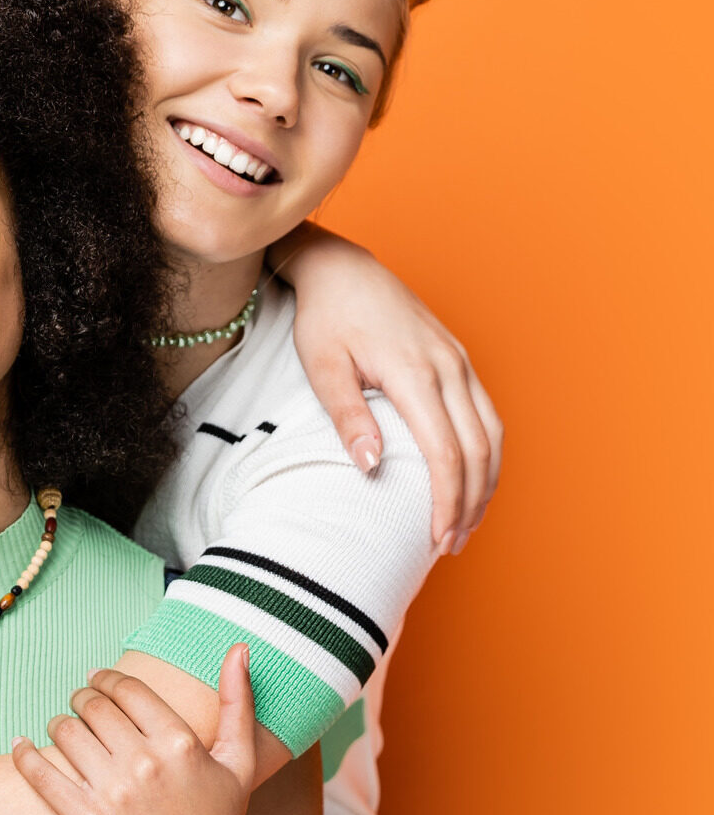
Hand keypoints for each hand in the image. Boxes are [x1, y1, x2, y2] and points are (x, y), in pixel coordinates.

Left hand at [11, 646, 257, 814]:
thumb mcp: (239, 764)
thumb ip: (239, 702)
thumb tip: (240, 647)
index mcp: (180, 742)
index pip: (127, 689)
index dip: (106, 679)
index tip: (97, 681)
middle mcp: (144, 763)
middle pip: (92, 707)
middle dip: (81, 700)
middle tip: (78, 704)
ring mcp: (113, 794)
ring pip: (65, 734)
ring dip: (58, 725)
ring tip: (61, 730)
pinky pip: (42, 775)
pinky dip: (25, 755)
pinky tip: (20, 747)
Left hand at [275, 225, 502, 552]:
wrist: (342, 269)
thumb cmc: (326, 318)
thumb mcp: (323, 368)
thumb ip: (348, 417)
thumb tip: (372, 467)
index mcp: (415, 373)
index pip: (445, 451)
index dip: (447, 500)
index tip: (437, 538)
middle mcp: (449, 367)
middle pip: (479, 449)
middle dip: (470, 503)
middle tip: (450, 545)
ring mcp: (460, 361)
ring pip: (493, 433)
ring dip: (486, 482)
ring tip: (465, 523)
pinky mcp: (459, 360)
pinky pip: (486, 414)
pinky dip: (486, 454)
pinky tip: (471, 479)